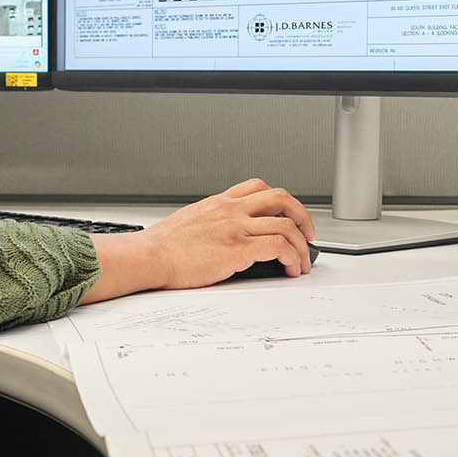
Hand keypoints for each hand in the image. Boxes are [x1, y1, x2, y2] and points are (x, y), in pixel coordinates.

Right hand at [83, 178, 315, 302]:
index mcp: (219, 203)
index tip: (288, 215)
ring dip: (302, 244)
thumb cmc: (161, 246)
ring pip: (286, 224)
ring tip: (303, 261)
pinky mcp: (238, 249)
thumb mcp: (189, 222)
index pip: (258, 187)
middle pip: (281, 198)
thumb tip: (221, 237)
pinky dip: (292, 257)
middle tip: (309, 234)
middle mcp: (231, 210)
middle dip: (302, 215)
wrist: (149, 256)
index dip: (280, 200)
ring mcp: (236, 227)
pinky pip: (279, 246)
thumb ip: (211, 223)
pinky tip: (291, 269)